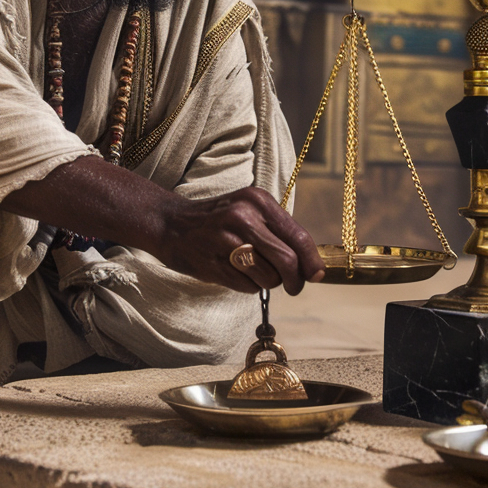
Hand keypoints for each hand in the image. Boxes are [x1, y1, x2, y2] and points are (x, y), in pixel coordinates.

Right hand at [1, 158, 325, 294]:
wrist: (170, 223)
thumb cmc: (218, 219)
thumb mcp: (249, 211)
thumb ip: (279, 232)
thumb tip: (312, 265)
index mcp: (257, 200)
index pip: (298, 236)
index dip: (312, 261)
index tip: (317, 276)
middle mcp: (243, 217)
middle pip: (287, 261)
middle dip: (295, 280)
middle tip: (294, 287)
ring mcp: (225, 240)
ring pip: (268, 277)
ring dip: (267, 282)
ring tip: (251, 270)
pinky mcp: (212, 262)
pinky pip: (246, 287)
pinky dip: (246, 286)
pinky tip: (232, 272)